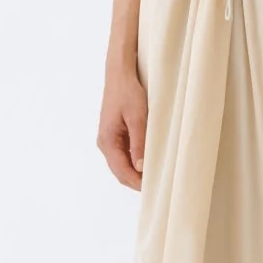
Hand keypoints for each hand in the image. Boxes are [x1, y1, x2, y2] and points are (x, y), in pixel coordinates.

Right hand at [98, 64, 146, 189]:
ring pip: (122, 165)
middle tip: (157, 186)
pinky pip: (124, 155)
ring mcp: (109, 140)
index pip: (122, 171)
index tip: (154, 188)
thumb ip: (139, 143)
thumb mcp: (137, 117)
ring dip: (136, 173)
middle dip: (137, 181)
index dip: (137, 183)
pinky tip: (148, 162)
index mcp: (108, 141)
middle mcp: (105, 143)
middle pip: (120, 171)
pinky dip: (135, 162)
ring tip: (155, 177)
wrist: (120, 74)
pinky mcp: (115, 135)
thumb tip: (140, 167)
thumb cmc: (128, 92)